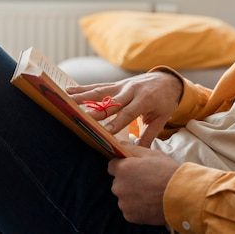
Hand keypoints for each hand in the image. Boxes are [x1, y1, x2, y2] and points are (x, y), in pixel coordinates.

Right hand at [67, 72, 182, 146]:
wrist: (168, 80)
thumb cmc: (165, 101)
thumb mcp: (162, 118)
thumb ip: (149, 135)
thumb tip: (138, 154)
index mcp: (144, 100)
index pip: (128, 113)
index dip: (116, 123)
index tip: (104, 132)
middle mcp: (131, 91)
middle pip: (110, 102)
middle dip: (95, 111)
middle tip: (80, 118)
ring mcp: (122, 86)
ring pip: (100, 92)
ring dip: (82, 97)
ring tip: (66, 101)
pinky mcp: (116, 84)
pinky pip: (98, 87)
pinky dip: (82, 88)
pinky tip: (68, 91)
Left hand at [108, 144, 179, 225]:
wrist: (181, 195)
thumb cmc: (167, 172)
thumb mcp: (152, 154)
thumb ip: (133, 149)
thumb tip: (120, 144)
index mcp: (123, 169)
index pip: (112, 165)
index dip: (122, 165)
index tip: (133, 168)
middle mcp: (118, 186)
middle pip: (118, 182)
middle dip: (128, 180)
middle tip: (146, 180)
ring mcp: (123, 203)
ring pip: (124, 196)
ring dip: (132, 194)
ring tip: (150, 193)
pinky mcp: (129, 216)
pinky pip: (130, 209)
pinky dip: (137, 207)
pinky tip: (150, 203)